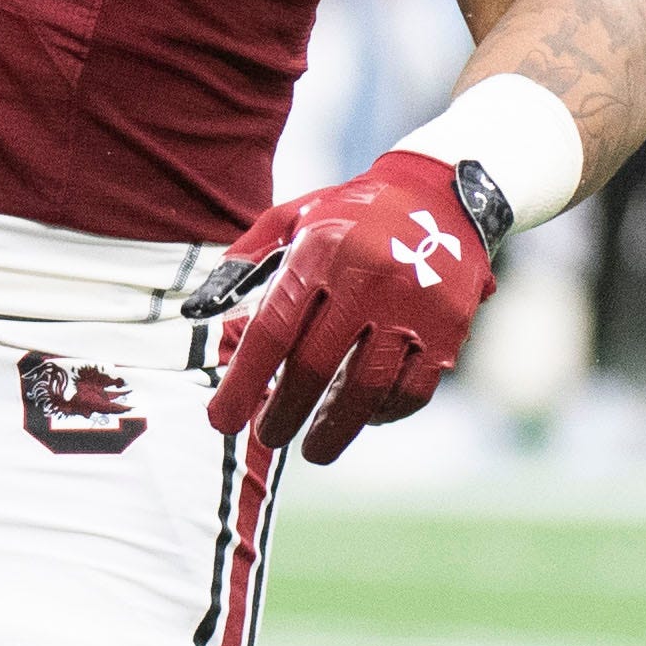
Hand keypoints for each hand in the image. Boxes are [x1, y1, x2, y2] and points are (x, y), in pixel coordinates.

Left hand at [194, 150, 492, 462]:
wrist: (441, 195)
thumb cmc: (346, 215)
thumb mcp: (289, 220)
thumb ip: (241, 265)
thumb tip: (195, 312)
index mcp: (319, 253)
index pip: (272, 331)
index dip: (244, 383)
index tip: (221, 421)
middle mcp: (367, 280)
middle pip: (315, 366)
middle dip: (285, 412)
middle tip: (266, 438)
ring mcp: (413, 308)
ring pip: (367, 387)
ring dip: (337, 428)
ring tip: (314, 450)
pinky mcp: (449, 330)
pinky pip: (413, 389)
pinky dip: (385, 413)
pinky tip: (365, 420)